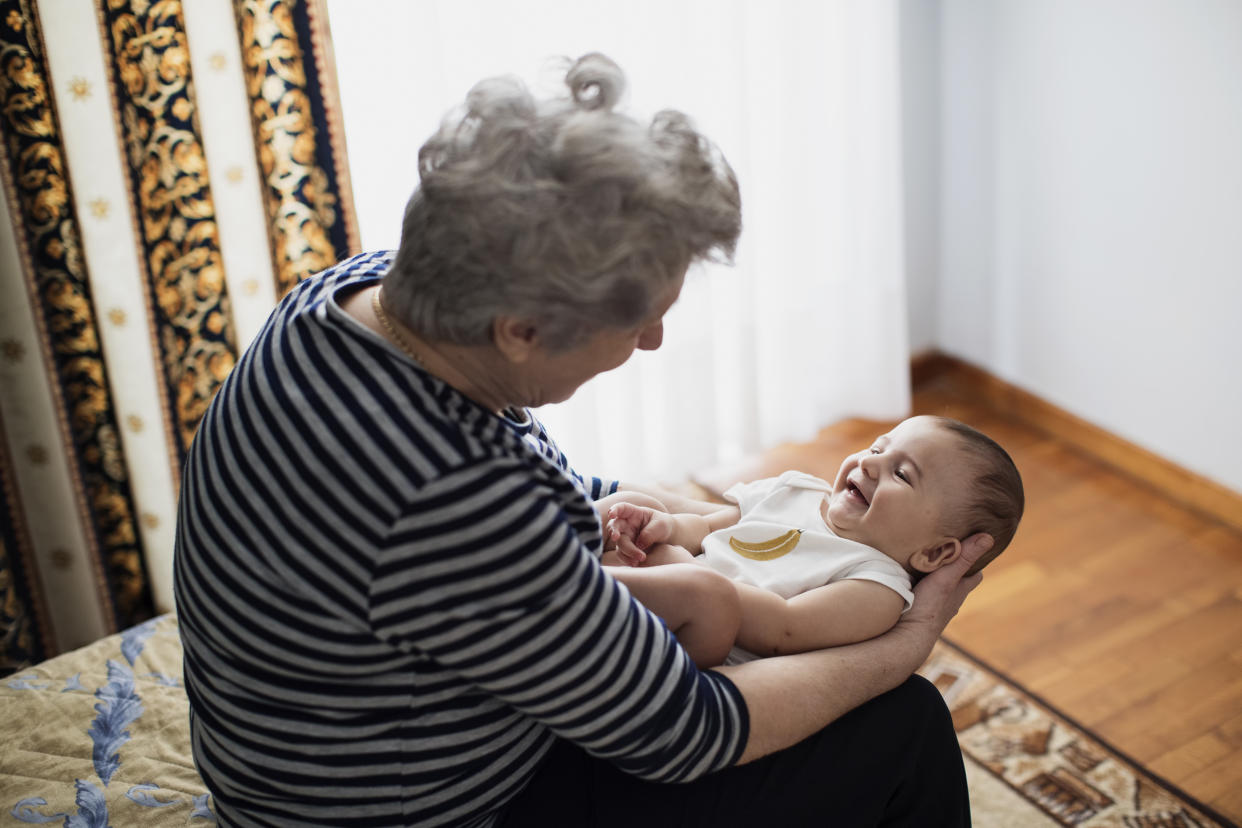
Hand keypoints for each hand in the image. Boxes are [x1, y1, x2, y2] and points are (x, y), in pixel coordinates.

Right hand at [605, 503, 676, 565]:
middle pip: (614, 527)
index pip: (621, 508)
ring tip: (641, 558)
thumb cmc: (662, 526)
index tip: (611, 514)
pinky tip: (636, 564)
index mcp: (633, 513)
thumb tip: (638, 544)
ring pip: (619, 544)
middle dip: (613, 531)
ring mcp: (625, 537)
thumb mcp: (661, 525)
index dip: (614, 510)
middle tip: (617, 537)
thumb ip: (650, 532)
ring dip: (627, 551)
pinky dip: (627, 560)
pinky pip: (622, 555)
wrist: (666, 539)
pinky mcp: (626, 550)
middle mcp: (626, 525)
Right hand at [892, 532, 990, 663]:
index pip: (975, 575)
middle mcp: (950, 602)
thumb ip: (964, 558)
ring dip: (934, 580)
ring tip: (922, 563)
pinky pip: (923, 597)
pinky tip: (908, 583)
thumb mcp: (947, 577)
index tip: (971, 548)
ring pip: (939, 591)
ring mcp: (934, 609)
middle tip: (943, 552)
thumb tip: (988, 538)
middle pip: (957, 582)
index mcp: (959, 591)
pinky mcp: (919, 613)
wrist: (907, 635)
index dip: (975, 562)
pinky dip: (919, 589)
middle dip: (953, 569)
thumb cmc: (929, 606)